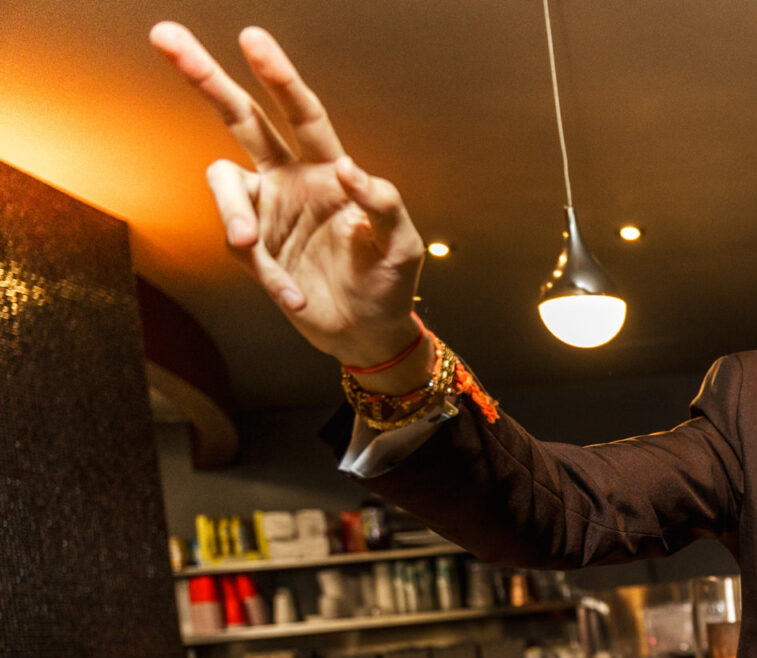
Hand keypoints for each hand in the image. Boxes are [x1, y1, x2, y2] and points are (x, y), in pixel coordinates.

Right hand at [148, 24, 424, 372]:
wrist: (365, 333)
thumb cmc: (389, 280)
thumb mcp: (402, 245)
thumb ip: (383, 204)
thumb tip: (347, 168)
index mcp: (329, 169)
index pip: (302, 114)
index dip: (278, 77)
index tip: (252, 38)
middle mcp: (290, 179)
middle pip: (241, 118)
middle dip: (205, 77)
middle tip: (164, 35)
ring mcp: (265, 211)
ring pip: (223, 183)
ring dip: (232, 211)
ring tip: (248, 245)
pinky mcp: (252, 249)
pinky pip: (243, 249)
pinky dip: (270, 277)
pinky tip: (296, 298)